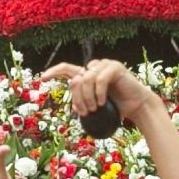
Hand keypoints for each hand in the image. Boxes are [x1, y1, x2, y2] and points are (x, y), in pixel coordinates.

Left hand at [38, 58, 153, 134]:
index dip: (54, 71)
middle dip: (77, 98)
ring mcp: (105, 65)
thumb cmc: (116, 108)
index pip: (67, 69)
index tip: (42, 78)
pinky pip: (99, 79)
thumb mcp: (96, 106)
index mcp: (88, 75)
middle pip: (75, 79)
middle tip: (85, 112)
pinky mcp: (115, 67)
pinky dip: (99, 93)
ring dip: (88, 97)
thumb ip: (85, 103)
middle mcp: (94, 67)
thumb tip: (74, 108)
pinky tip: (103, 102)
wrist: (136, 106)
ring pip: (86, 79)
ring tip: (95, 109)